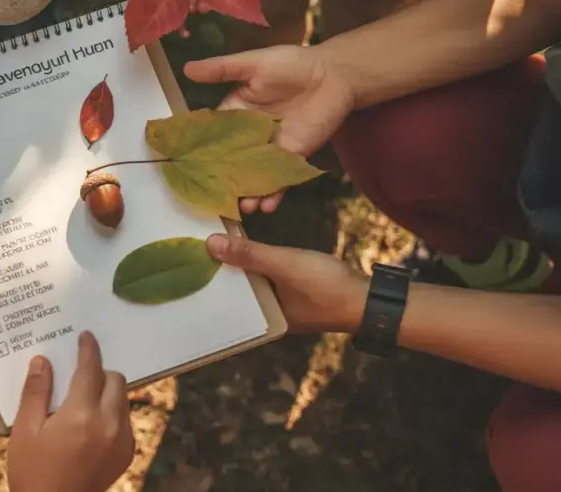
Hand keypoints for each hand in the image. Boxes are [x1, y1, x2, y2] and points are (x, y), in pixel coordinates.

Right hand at [8, 332, 134, 491]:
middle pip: (115, 380)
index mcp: (80, 415)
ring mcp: (121, 441)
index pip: (91, 370)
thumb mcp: (24, 430)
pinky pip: (125, 420)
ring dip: (107, 392)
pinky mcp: (126, 454)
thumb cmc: (32, 471)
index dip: (88, 350)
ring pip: (123, 399)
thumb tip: (43, 360)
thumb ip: (36, 392)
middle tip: (79, 374)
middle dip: (99, 372)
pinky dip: (112, 413)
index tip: (86, 337)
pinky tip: (91, 423)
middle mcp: (108, 425)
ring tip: (83, 401)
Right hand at [184, 45, 354, 213]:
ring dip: (246, 192)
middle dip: (222, 178)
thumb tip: (187, 69)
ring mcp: (271, 149)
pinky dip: (273, 194)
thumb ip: (222, 69)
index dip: (199, 148)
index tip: (183, 164)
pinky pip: (280, 179)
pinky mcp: (293, 157)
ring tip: (240, 207)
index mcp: (236, 112)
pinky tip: (265, 206)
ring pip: (253, 174)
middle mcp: (249, 135)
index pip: (212, 134)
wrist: (334, 75)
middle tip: (211, 195)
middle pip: (230, 161)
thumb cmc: (291, 65)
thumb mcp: (253, 63)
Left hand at [207, 233, 366, 332]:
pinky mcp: (295, 293)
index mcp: (262, 318)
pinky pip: (267, 277)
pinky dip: (258, 264)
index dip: (211, 277)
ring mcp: (283, 305)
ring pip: (253, 282)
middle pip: (238, 289)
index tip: (191, 257)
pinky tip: (247, 248)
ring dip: (241, 264)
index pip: (227, 297)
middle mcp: (269, 315)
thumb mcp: (283, 265)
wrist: (369, 298)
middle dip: (223, 270)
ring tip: (216, 242)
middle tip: (197, 246)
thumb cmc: (324, 286)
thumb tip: (209, 244)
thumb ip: (249, 254)